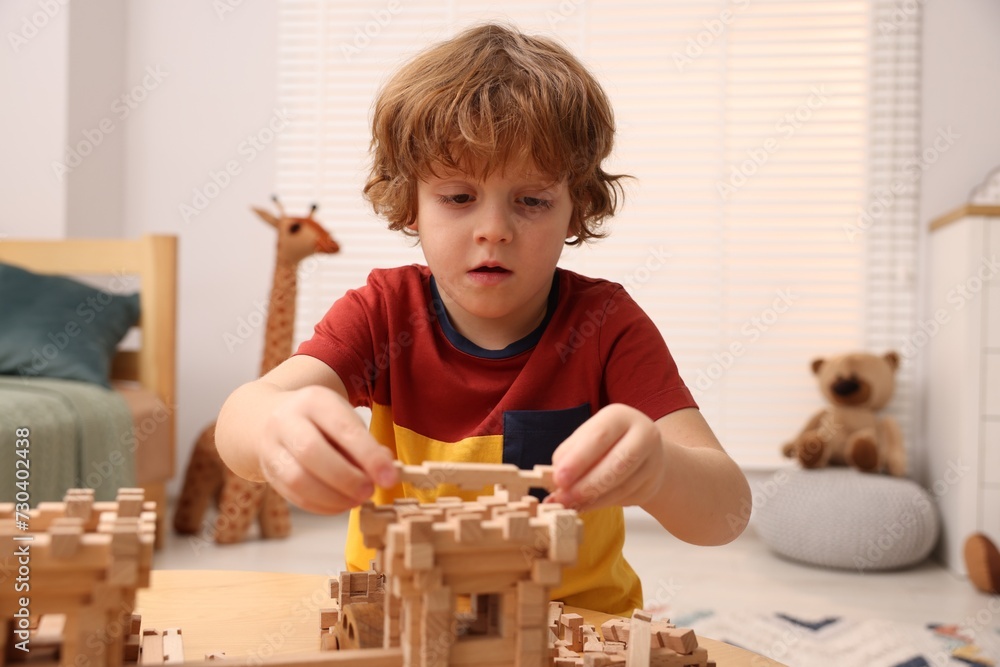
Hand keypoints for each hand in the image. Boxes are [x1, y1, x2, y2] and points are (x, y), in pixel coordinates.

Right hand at [255, 385, 398, 514]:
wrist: (267, 417)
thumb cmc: (318, 421)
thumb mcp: (343, 418)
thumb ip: (365, 443)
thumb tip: (386, 470)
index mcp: (314, 401)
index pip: (342, 428)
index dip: (368, 456)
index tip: (389, 477)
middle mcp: (286, 420)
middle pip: (312, 452)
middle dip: (346, 478)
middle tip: (369, 491)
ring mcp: (271, 447)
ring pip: (297, 478)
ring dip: (332, 497)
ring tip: (355, 500)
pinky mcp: (268, 472)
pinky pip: (293, 495)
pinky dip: (320, 505)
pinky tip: (339, 504)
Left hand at [545, 403, 664, 511]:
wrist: (643, 454)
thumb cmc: (606, 444)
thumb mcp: (585, 440)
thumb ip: (568, 455)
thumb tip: (554, 479)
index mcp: (619, 416)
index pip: (599, 436)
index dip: (578, 459)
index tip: (559, 479)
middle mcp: (642, 433)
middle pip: (616, 462)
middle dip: (587, 483)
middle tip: (564, 497)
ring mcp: (653, 458)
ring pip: (623, 484)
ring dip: (593, 498)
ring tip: (571, 504)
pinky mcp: (654, 481)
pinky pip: (627, 497)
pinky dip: (603, 503)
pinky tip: (586, 505)